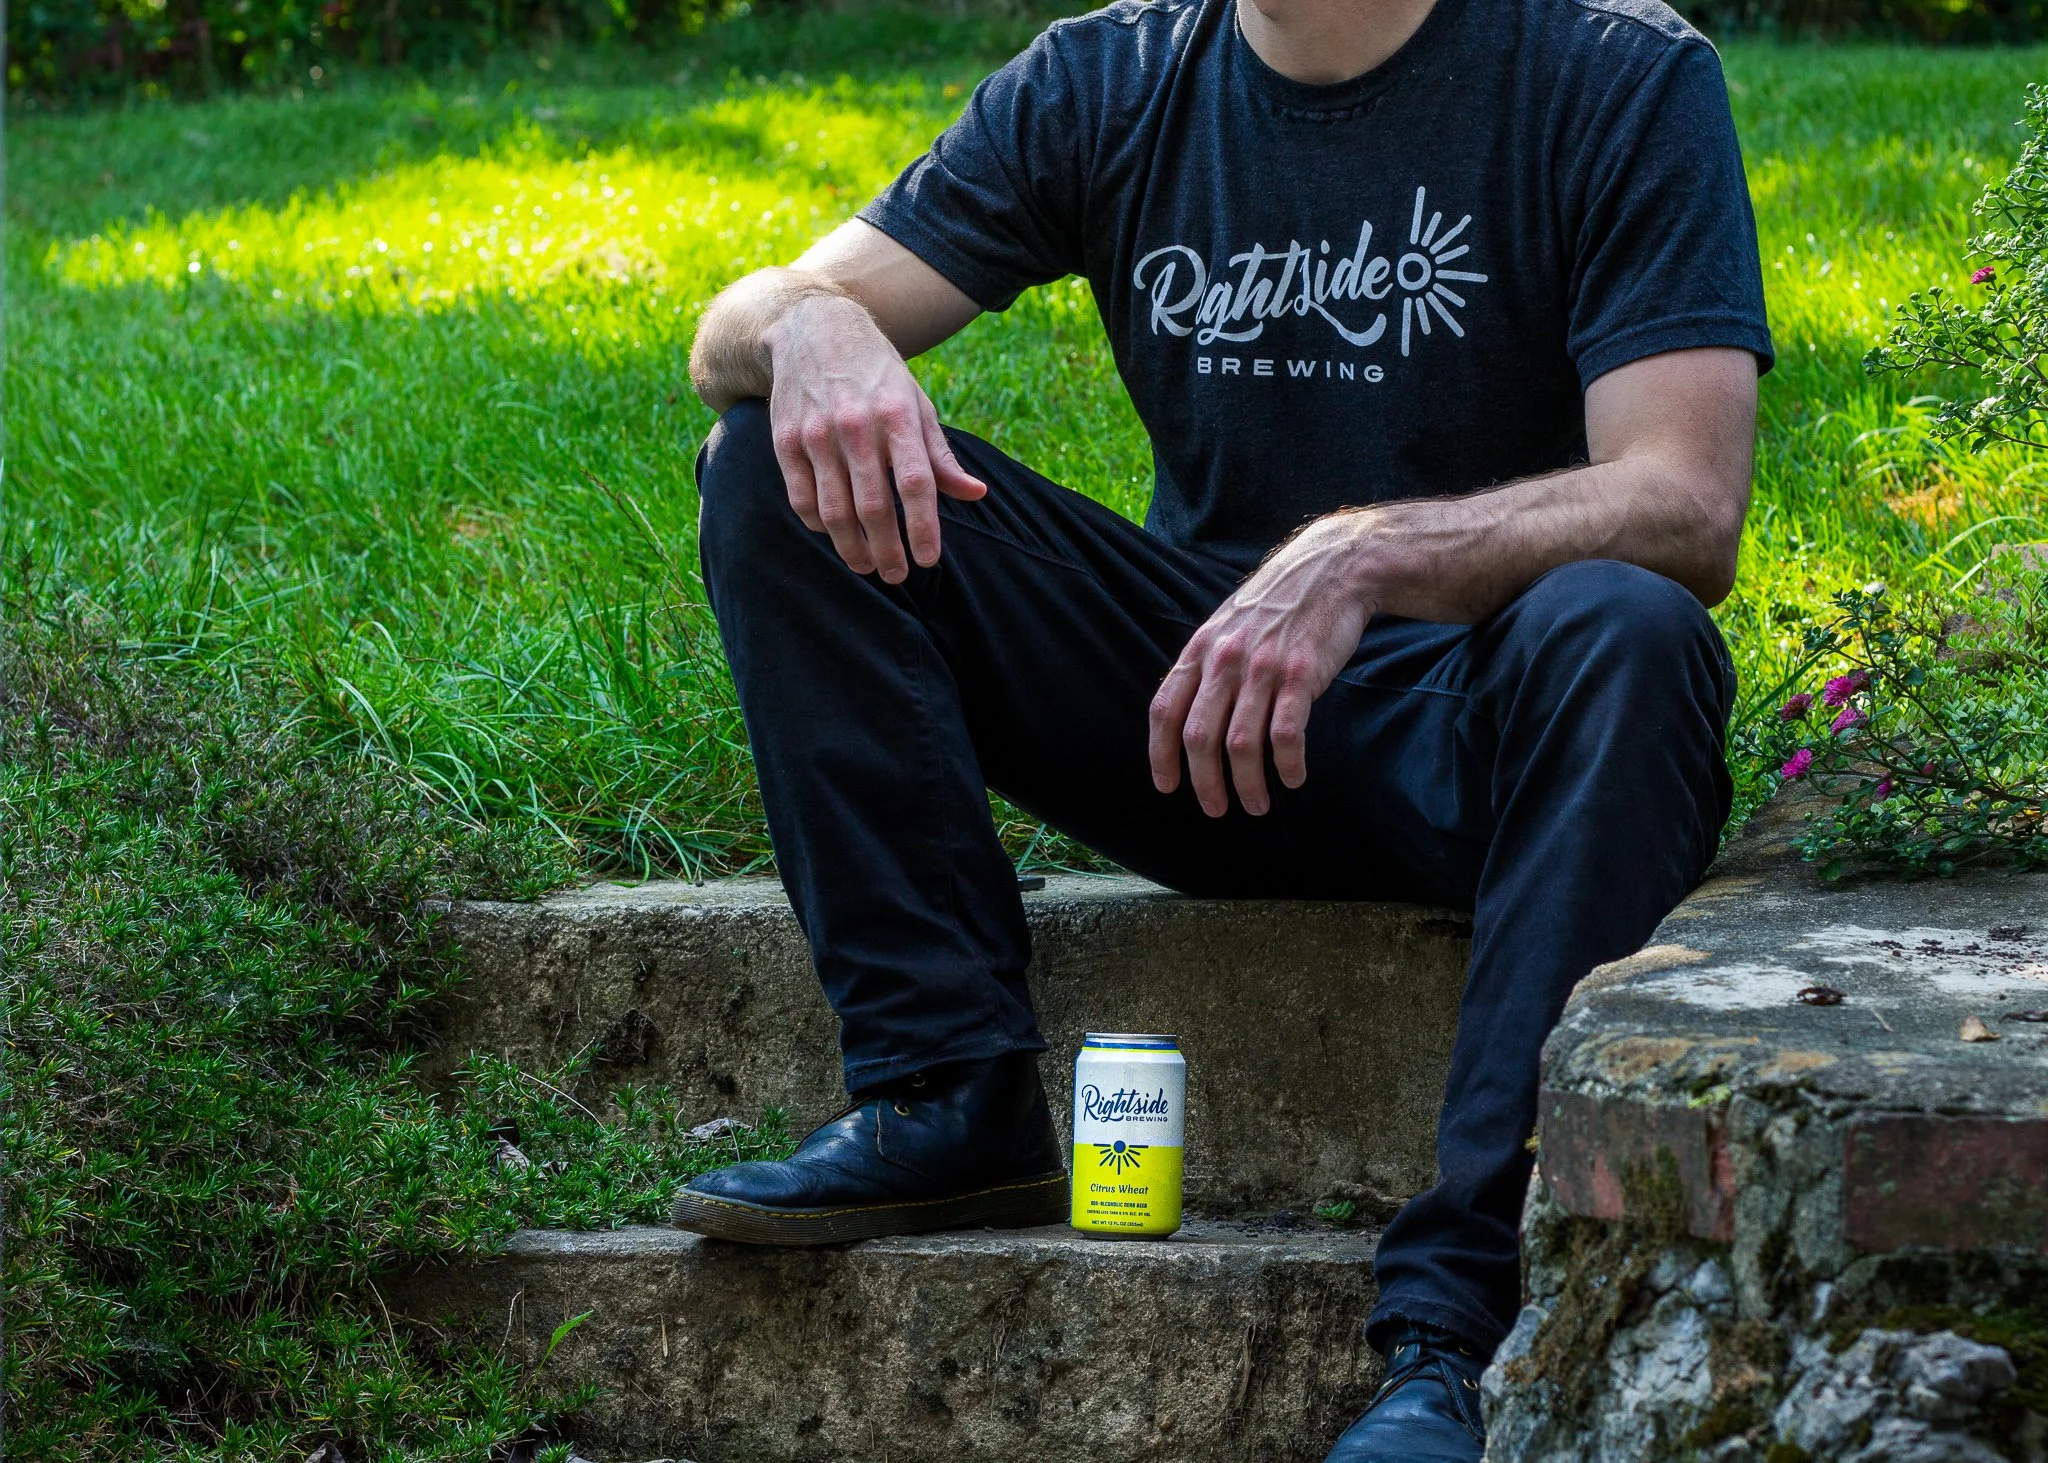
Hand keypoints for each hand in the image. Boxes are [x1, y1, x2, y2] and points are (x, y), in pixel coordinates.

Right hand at [763, 292, 986, 582]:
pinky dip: (819, 525)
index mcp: (898, 415)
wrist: (813, 328)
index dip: (922, 527)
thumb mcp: (915, 402)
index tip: (928, 560)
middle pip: (874, 506)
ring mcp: (817, 434)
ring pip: (835, 510)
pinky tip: (834, 534)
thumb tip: (976, 494)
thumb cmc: (876, 374)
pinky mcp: (786, 440)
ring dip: (852, 547)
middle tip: (896, 575)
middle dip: (887, 550)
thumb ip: (940, 454)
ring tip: (867, 565)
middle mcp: (857, 426)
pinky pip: (802, 498)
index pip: (915, 483)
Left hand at [1148, 515, 1374, 816]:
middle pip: (1199, 737)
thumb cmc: (1277, 605)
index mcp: (1201, 649)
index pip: (1165, 710)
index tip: (1166, 786)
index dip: (1161, 754)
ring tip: (1255, 806)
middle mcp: (1225, 660)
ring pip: (1241, 745)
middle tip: (1216, 809)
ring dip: (1247, 785)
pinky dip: (1286, 765)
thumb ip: (1206, 665)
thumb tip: (1186, 716)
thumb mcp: (1227, 625)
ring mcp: (1263, 668)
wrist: (1332, 569)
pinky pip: (1286, 734)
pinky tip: (1292, 778)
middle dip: (1203, 783)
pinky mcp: (1302, 675)